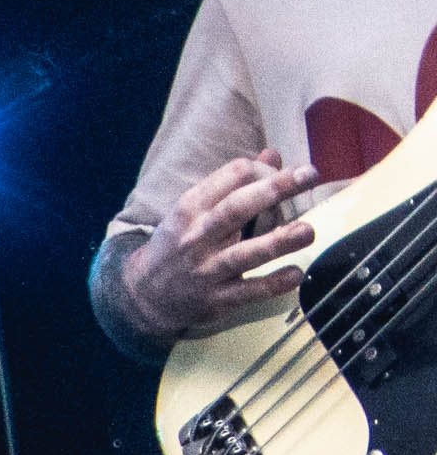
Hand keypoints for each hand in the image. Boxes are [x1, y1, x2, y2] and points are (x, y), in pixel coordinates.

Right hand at [120, 149, 321, 340]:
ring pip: (243, 254)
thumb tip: (274, 154)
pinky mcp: (215, 299)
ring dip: (278, 241)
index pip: (233, 176)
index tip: (288, 175)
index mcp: (191, 208)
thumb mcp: (194, 210)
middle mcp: (196, 237)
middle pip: (236, 208)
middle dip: (275, 189)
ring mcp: (205, 270)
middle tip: (310, 175)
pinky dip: (273, 284)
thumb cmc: (178, 244)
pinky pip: (247, 292)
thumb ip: (235, 183)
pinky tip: (296, 274)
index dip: (266, 170)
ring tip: (308, 231)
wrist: (143, 295)